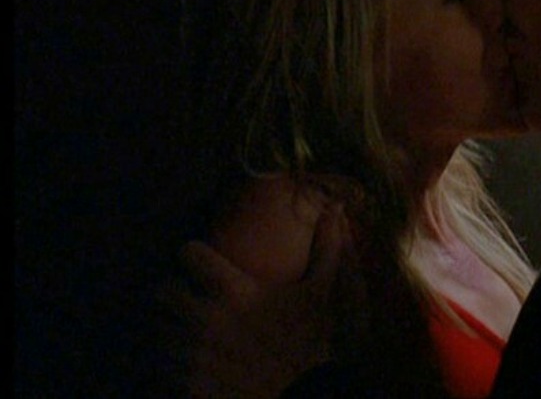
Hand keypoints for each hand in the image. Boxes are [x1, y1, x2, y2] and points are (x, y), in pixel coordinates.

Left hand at [159, 205, 349, 398]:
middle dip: (174, 294)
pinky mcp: (185, 384)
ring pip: (158, 330)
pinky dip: (170, 365)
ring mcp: (191, 354)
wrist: (303, 397)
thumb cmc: (312, 343)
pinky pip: (160, 367)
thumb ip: (325, 250)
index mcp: (233, 290)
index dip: (194, 255)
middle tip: (190, 300)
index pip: (188, 253)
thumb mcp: (322, 294)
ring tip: (188, 334)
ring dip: (171, 330)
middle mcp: (205, 318)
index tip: (203, 263)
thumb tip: (335, 208)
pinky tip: (189, 364)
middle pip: (162, 292)